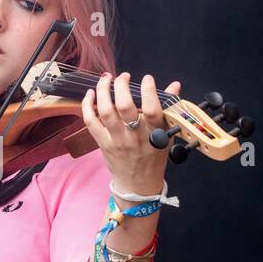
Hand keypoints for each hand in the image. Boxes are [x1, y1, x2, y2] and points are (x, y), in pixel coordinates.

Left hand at [82, 71, 181, 193]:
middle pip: (125, 107)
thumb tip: (175, 85)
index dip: (149, 91)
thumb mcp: (167, 135)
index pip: (152, 110)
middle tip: (124, 76)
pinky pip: (91, 122)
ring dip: (104, 90)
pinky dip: (87, 105)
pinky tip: (90, 93)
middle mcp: (134, 136)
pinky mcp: (102, 143)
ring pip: (106, 111)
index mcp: (154, 134)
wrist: (138, 184)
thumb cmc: (154, 157)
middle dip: (122, 86)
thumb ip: (170, 109)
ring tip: (106, 78)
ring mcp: (116, 140)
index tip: (147, 78)